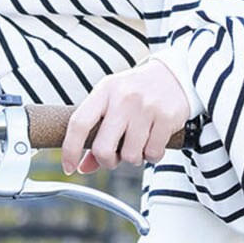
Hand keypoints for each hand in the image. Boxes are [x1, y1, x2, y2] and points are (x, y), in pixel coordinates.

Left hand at [60, 59, 190, 175]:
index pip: (79, 123)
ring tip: (138, 143)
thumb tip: (83, 167)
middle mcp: (123, 98)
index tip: (68, 167)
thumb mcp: (112, 103)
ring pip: (129, 155)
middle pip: (103, 148)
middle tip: (114, 156)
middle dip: (107, 161)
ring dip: (133, 158)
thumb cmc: (137, 91)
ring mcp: (146, 107)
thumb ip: (96, 133)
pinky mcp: (166, 118)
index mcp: (104, 91)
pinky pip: (153, 154)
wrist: (174, 75)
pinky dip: (152, 155)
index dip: (70, 149)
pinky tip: (153, 140)